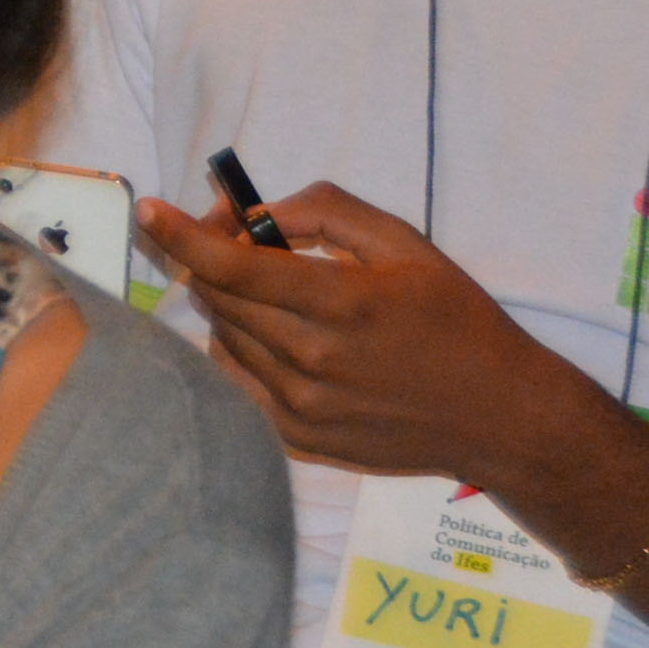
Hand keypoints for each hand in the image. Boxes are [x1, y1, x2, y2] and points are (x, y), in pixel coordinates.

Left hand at [134, 177, 596, 482]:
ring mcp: (301, 405)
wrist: (500, 415)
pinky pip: (235, 381)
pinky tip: (274, 336)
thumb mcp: (406, 245)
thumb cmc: (456, 319)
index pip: (234, 267)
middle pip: (219, 298)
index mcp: (342, 303)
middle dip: (213, 260)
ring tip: (277, 293)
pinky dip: (238, 348)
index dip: (182, 235)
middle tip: (241, 242)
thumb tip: (256, 212)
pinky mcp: (297, 437)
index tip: (149, 210)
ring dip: (230, 304)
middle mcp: (313, 358)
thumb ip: (328, 212)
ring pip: (224, 337)